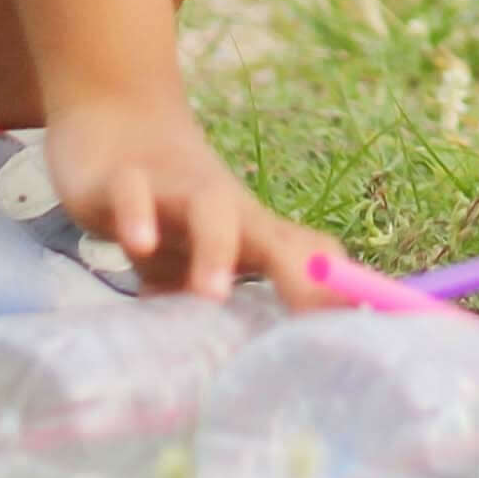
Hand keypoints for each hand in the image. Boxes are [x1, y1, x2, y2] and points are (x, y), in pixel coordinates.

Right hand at [45, 87, 331, 307]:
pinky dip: (138, 216)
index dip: (334, 290)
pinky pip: (134, 192)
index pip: (308, 257)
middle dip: (297, 275)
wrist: (120, 119)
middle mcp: (224, 209)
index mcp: (250, 232)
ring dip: (215, 249)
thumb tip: (239, 358)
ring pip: (209, 210)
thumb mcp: (199, 254)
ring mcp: (176, 190)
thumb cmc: (170, 208)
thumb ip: (219, 296)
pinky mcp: (124, 178)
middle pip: (272, 236)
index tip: (359, 330)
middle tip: (309, 319)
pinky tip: (137, 245)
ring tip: (212, 295)